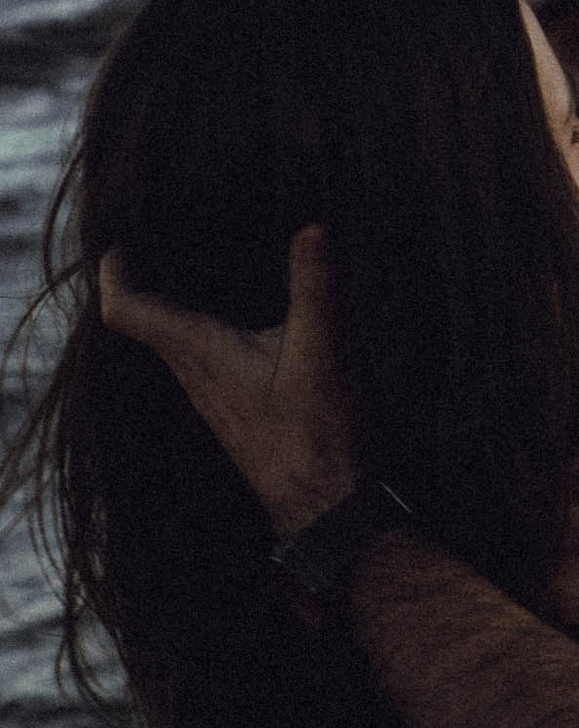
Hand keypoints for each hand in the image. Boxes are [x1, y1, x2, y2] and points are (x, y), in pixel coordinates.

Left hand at [98, 224, 355, 535]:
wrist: (312, 497)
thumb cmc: (309, 431)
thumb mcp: (317, 352)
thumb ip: (312, 289)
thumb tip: (312, 230)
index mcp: (199, 351)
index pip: (127, 312)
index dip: (112, 274)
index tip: (116, 243)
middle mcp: (190, 371)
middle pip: (139, 320)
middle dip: (138, 275)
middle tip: (150, 235)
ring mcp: (204, 390)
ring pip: (164, 339)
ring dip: (163, 302)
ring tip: (182, 262)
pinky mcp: (223, 401)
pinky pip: (189, 354)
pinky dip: (189, 325)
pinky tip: (224, 316)